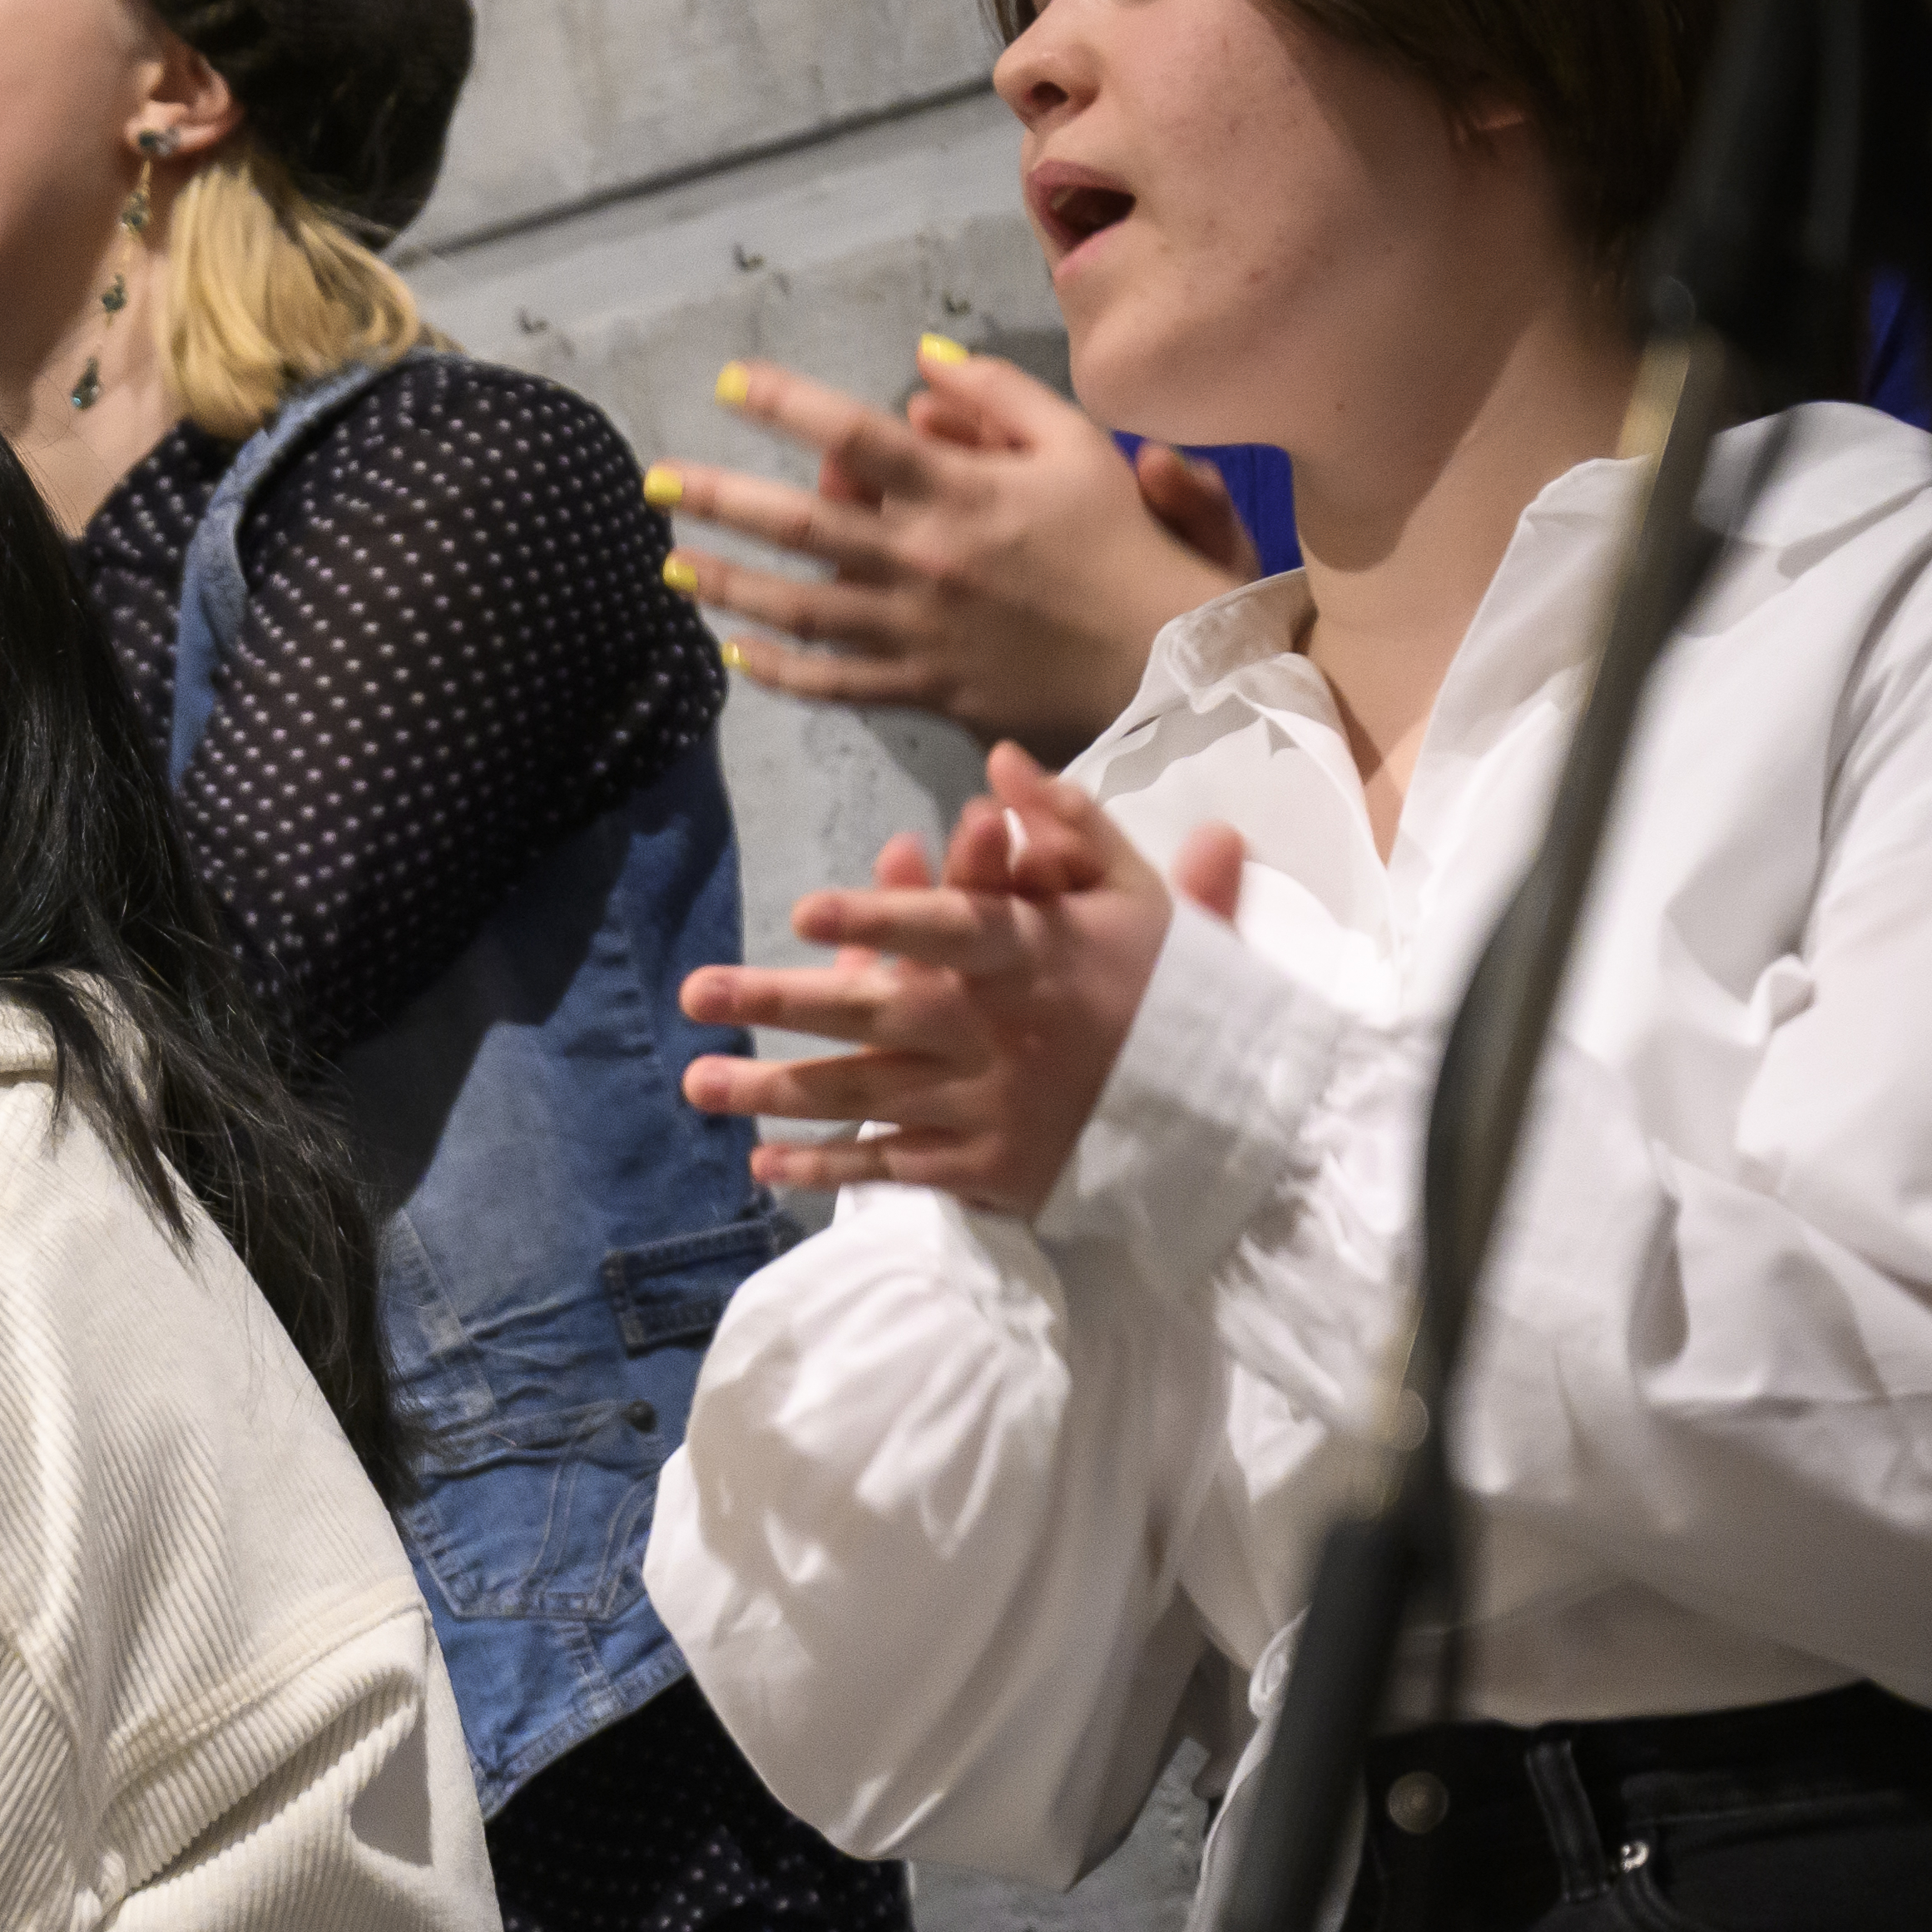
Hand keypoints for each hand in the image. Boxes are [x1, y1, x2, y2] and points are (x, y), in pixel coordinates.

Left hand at [659, 344, 1261, 746]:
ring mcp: (914, 630)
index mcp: (960, 491)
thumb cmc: (1122, 540)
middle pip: (798, 524)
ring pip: (797, 607)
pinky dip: (777, 669)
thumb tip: (921, 364)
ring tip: (671, 566)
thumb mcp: (1078, 445)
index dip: (788, 404)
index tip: (732, 383)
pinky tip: (733, 651)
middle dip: (718, 499)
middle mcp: (923, 559)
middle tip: (654, 482)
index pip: (855, 435)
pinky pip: (832, 683)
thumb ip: (999, 397)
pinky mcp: (919, 687)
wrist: (1162, 660)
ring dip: (726, 584)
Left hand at [679, 750, 1249, 1216]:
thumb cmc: (1174, 989)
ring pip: (865, 1094)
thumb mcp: (1137, 894)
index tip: (804, 906)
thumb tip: (999, 762)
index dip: (879, 915)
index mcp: (1033, 957)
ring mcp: (985, 1106)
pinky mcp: (984, 1166)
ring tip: (697, 1081)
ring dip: (776, 1090)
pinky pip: (894, 1167)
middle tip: (697, 992)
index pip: (948, 929)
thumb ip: (1069, 824)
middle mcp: (996, 1032)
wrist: (1235, 1112)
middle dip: (781, 1002)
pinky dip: (828, 1170)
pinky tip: (762, 1162)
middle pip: (875, 1013)